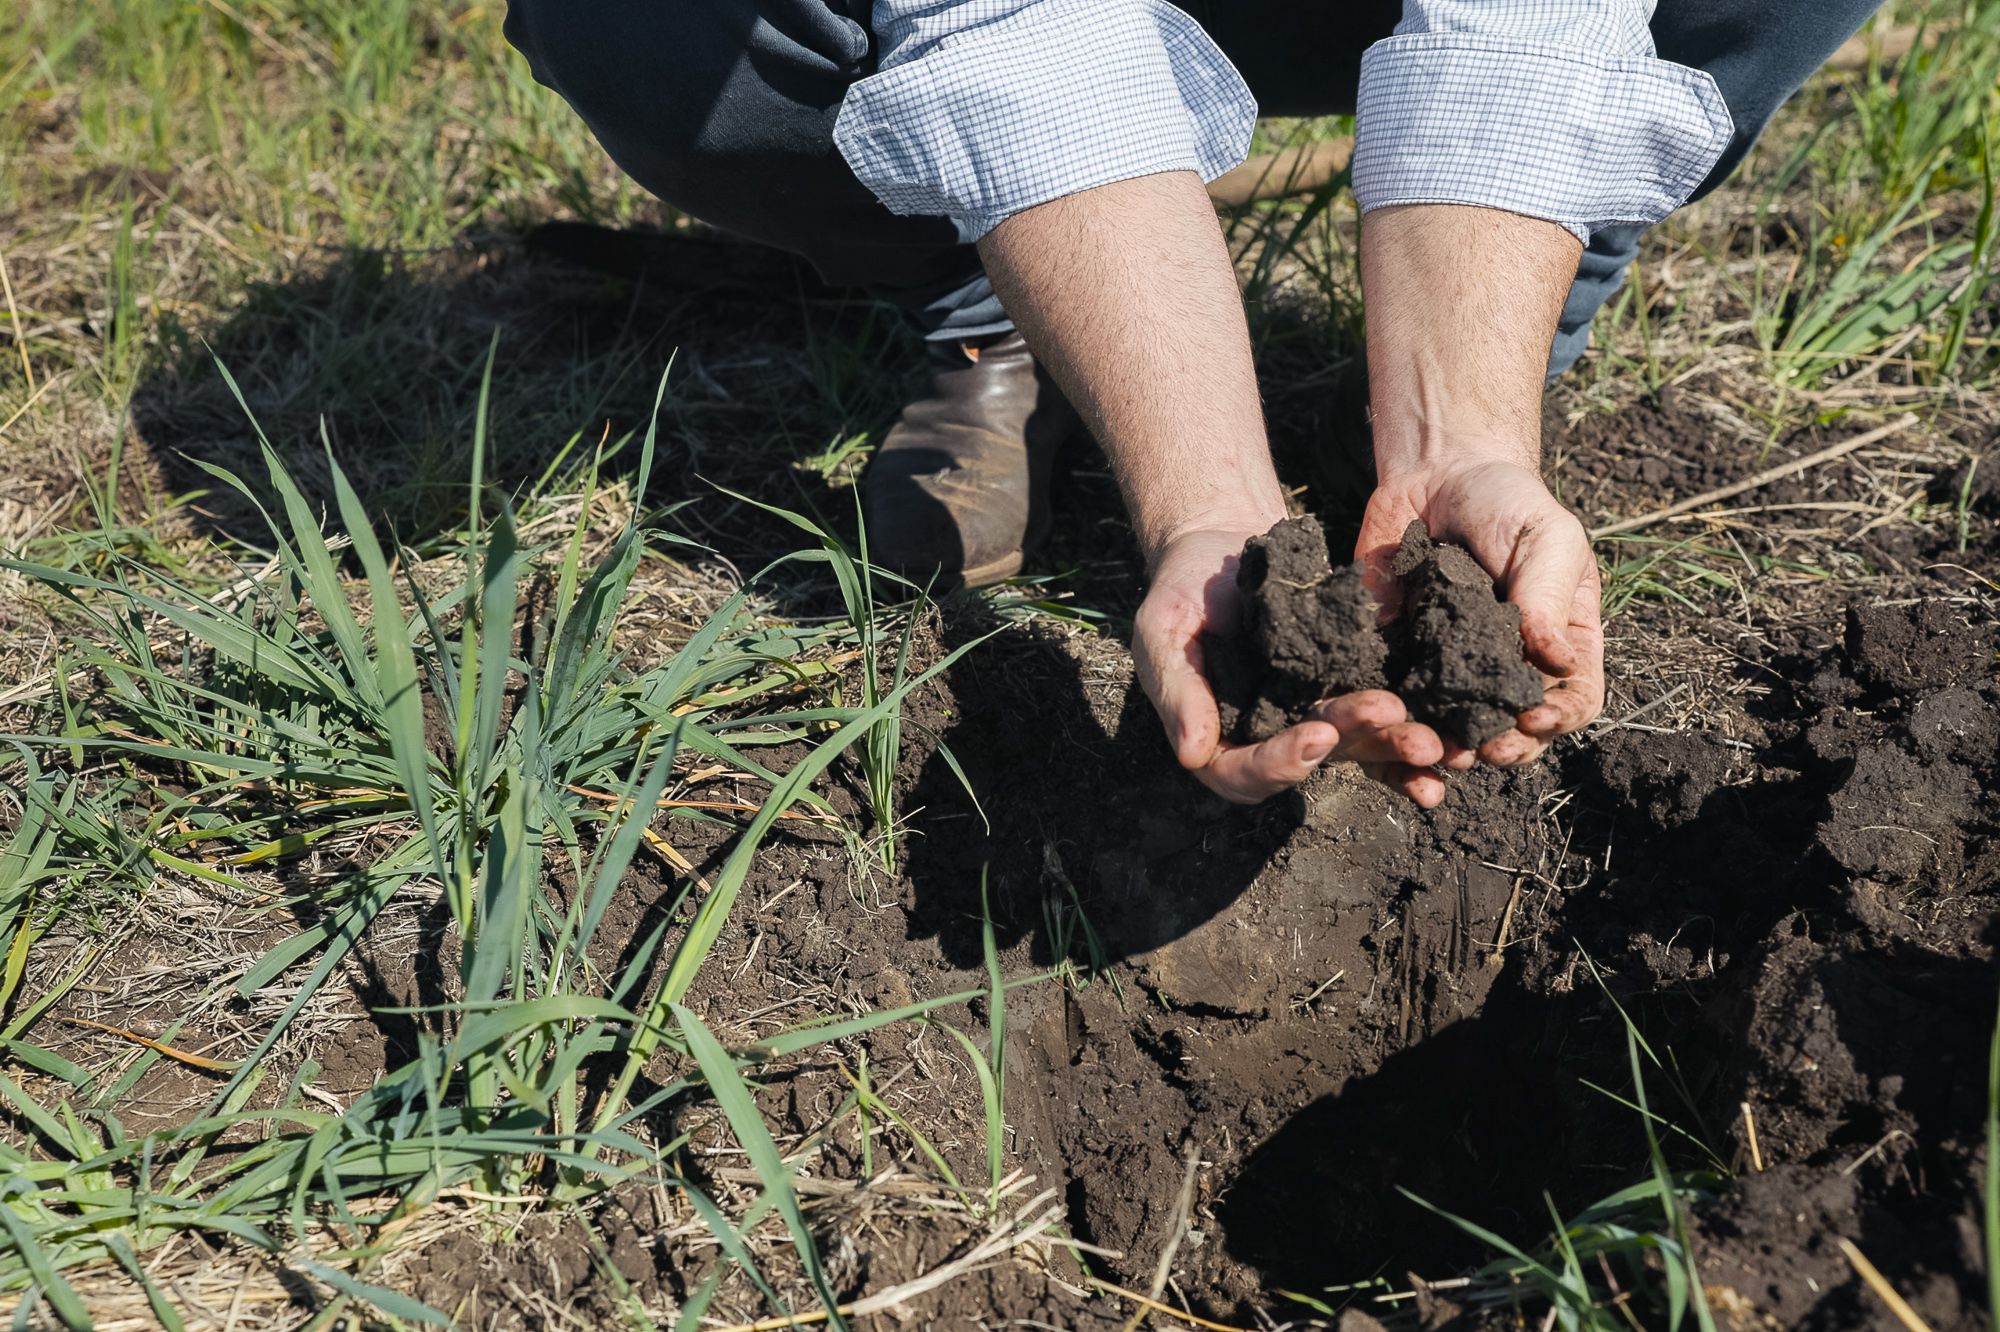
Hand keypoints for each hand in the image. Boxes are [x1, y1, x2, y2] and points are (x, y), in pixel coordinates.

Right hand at [1134, 526, 1449, 805]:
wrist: (1223, 543)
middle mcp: (1269, 739)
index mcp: (1218, 740)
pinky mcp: (1348, 688)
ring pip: (1356, 745)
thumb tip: (1193, 754)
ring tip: (1430, 736)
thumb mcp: (1161, 631)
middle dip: (1355, 744)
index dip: (1281, 763)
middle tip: (1393, 718)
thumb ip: (1175, 690)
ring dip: (1393, 745)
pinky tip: (1444, 728)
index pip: (1244, 773)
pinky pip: (1381, 714)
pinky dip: (1410, 725)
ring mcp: (1312, 716)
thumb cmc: (1181, 589)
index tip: (1317, 734)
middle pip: (1312, 762)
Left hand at [1356, 455, 1604, 795]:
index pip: (1574, 699)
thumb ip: (1547, 597)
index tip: (1531, 718)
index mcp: (1560, 644)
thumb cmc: (1508, 503)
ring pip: (1455, 729)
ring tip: (1432, 751)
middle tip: (1478, 750)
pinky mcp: (1401, 659)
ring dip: (1445, 747)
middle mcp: (1508, 669)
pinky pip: (1397, 700)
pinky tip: (1384, 724)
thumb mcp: (1544, 538)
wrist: (1436, 477)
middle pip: (1516, 731)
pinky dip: (1391, 720)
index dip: (1558, 718)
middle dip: (1500, 748)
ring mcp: (1453, 669)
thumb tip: (1558, 662)